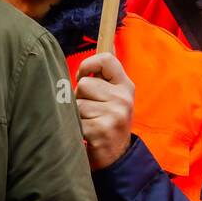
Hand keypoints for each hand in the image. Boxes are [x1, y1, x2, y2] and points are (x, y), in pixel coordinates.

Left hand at [75, 52, 135, 170]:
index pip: (106, 60)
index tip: (82, 77)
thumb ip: (108, 73)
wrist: (117, 158)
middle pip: (85, 84)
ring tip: (88, 123)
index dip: (88, 65)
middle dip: (80, 98)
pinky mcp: (102, 130)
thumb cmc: (109, 121)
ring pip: (78, 103)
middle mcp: (123, 99)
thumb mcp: (115, 96)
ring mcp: (114, 115)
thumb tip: (109, 42)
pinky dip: (75, 129)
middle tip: (90, 111)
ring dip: (76, 115)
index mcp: (126, 86)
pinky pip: (75, 120)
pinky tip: (86, 135)